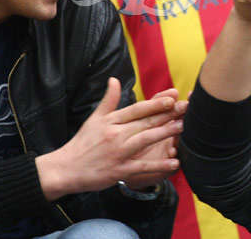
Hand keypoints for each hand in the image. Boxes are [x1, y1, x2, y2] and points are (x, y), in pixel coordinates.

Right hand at [36, 78, 186, 200]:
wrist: (64, 169)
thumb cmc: (83, 143)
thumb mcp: (94, 119)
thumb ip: (108, 100)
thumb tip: (114, 79)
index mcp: (111, 121)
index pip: (137, 109)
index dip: (156, 103)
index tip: (173, 97)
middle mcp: (115, 135)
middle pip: (145, 122)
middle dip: (167, 115)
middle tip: (186, 109)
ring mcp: (117, 153)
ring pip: (145, 140)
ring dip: (165, 133)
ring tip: (183, 127)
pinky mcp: (119, 170)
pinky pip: (142, 166)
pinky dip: (159, 164)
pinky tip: (175, 161)